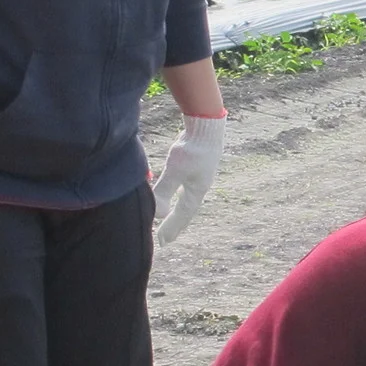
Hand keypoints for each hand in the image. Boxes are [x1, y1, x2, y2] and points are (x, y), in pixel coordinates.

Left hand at [152, 114, 225, 244]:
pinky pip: (187, 185)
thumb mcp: (175, 171)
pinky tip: (177, 189)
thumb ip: (165, 192)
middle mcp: (201, 185)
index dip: (172, 228)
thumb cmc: (191, 148)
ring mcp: (201, 173)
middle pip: (187, 209)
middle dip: (176, 224)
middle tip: (166, 238)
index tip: (161, 242)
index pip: (183, 215)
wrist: (206, 124)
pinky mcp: (198, 162)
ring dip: (178, 209)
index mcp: (197, 190)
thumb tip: (158, 214)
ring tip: (171, 216)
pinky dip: (179, 194)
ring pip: (187, 197)